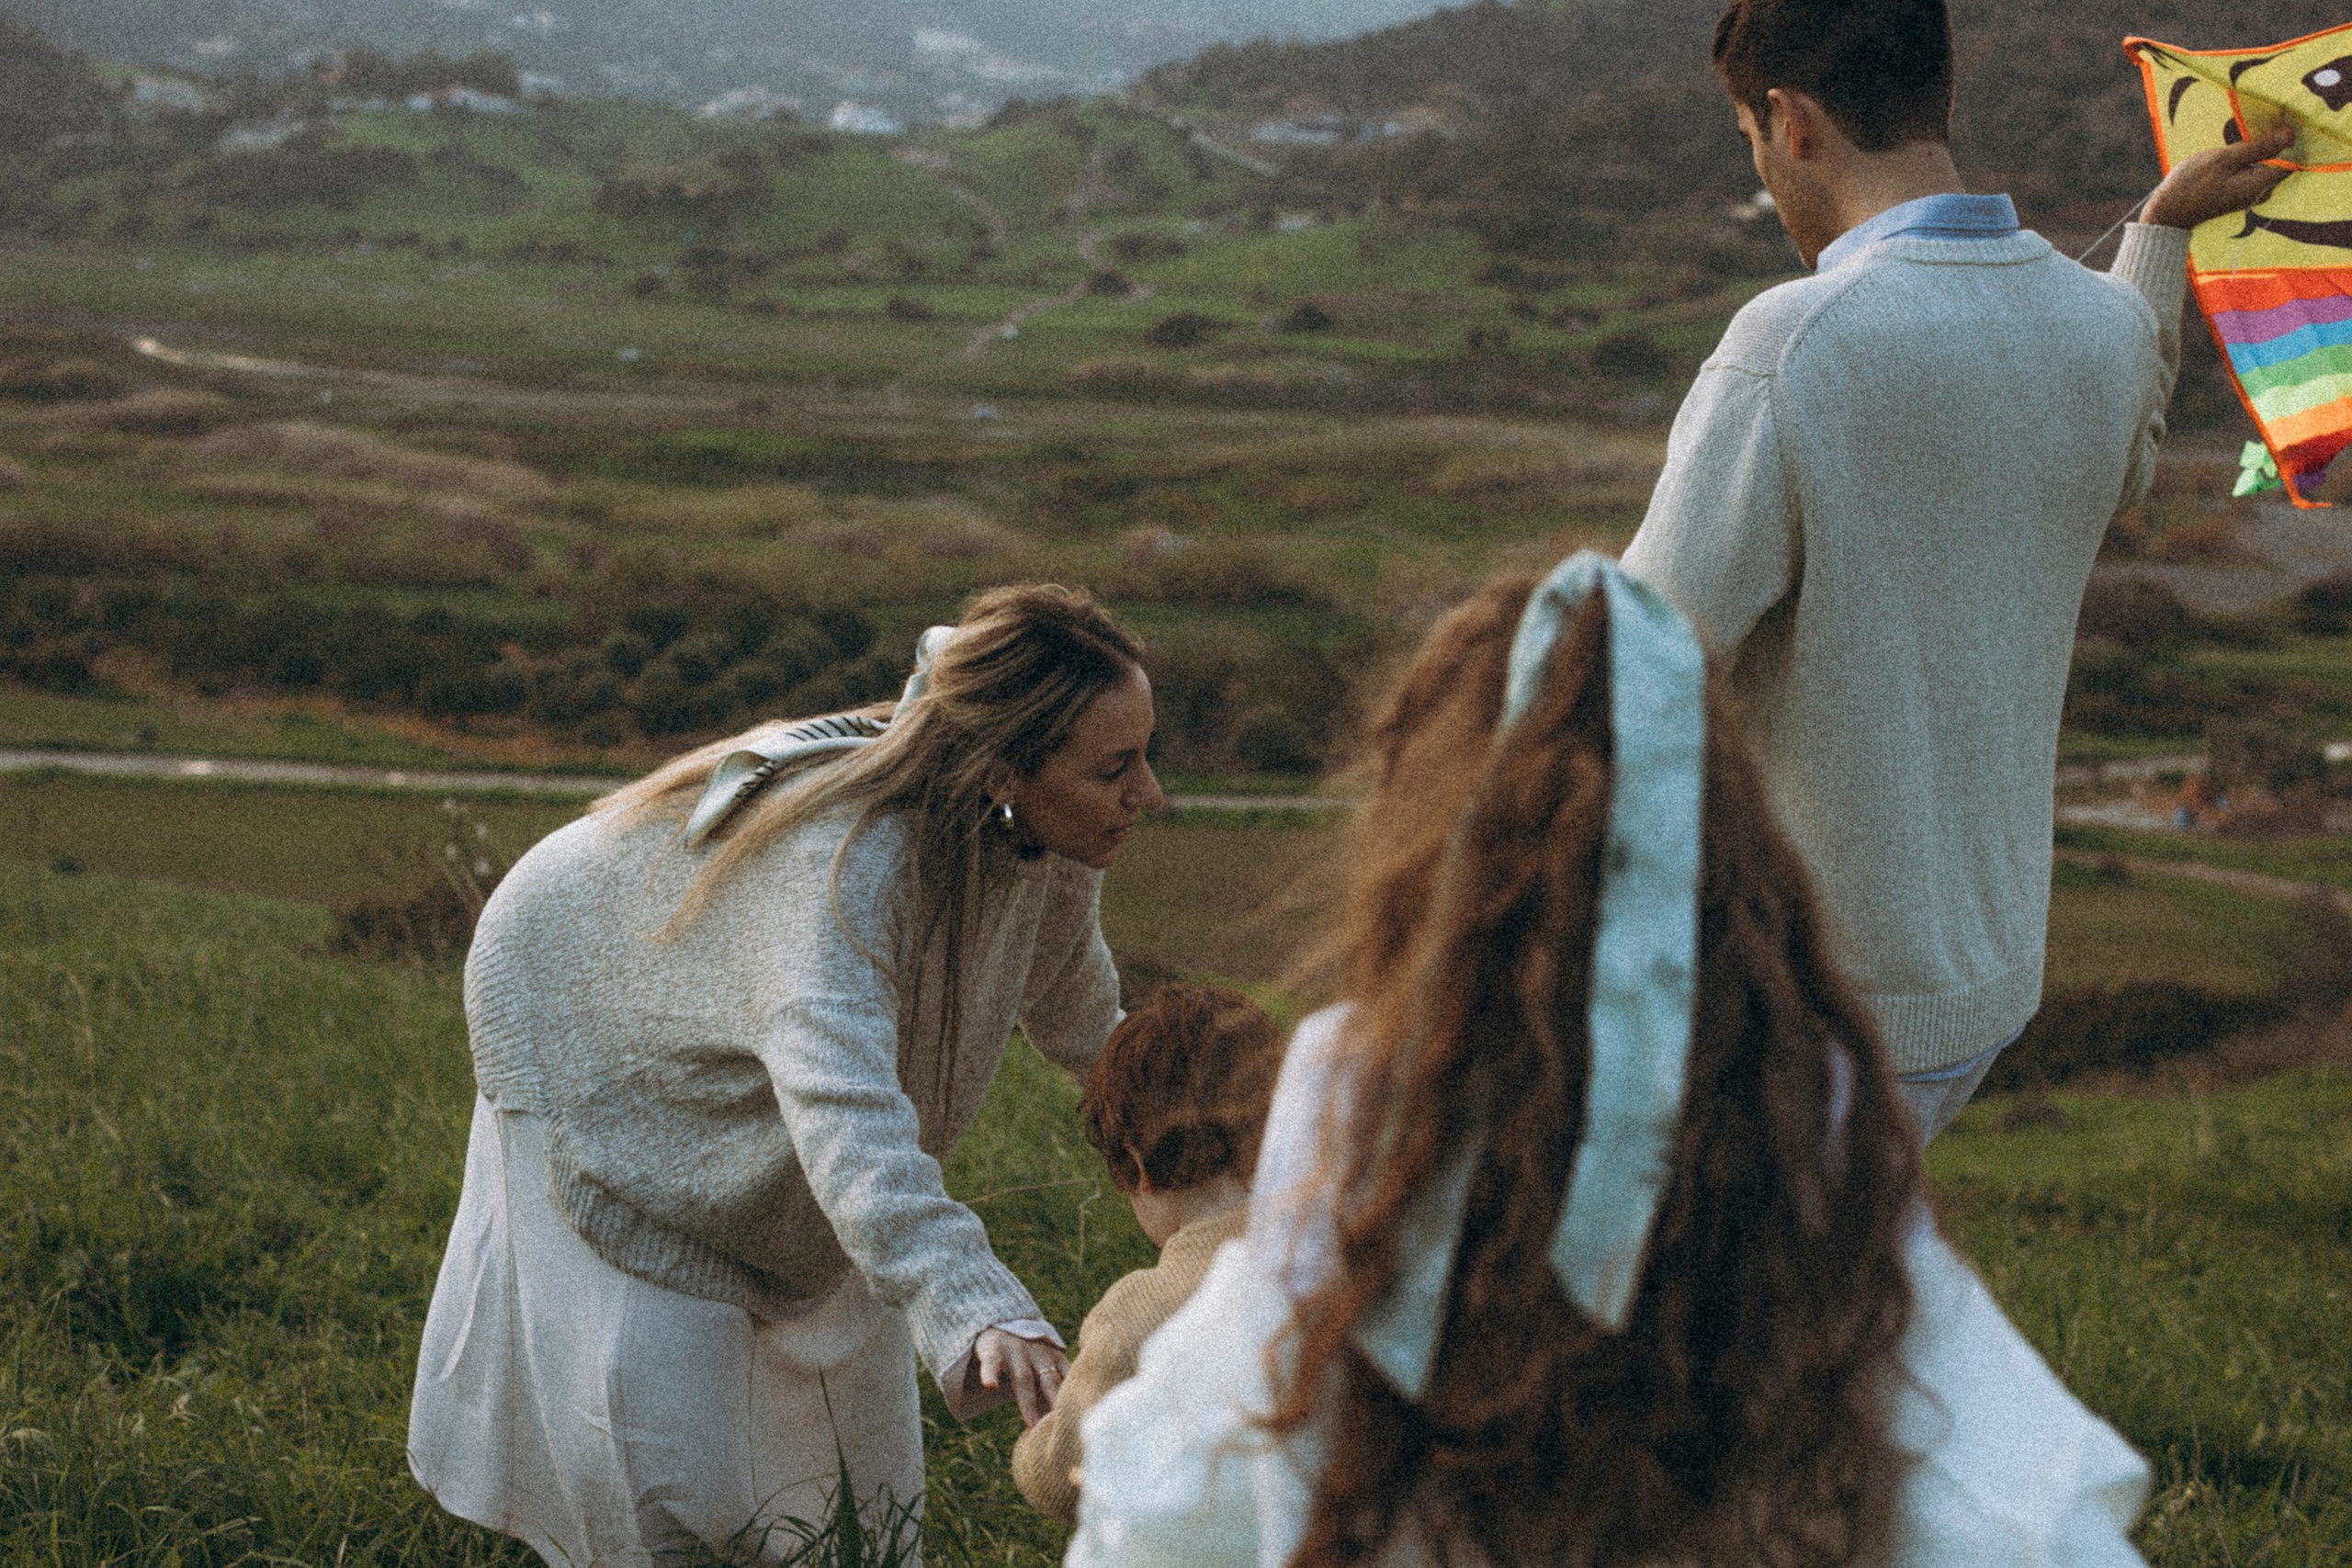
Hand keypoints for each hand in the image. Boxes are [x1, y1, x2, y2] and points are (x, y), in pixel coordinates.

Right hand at [966, 1327, 1066, 1426]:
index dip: (1073, 1399)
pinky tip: (990, 1386)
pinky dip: (990, 1374)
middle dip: (1056, 1404)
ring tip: (1032, 1425)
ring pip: (1023, 1378)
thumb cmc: (1029, 1354)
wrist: (1000, 1321)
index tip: (1080, 1420)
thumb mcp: (1046, 1365)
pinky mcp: (993, 1349)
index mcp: (1056, 1358)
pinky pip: (991, 1363)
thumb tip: (1067, 1422)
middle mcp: (1039, 1353)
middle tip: (1061, 1428)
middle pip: (1050, 1382)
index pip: (1068, 1380)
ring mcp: (1016, 1350)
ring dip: (1028, 1403)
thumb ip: (1056, 1388)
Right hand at [2141, 128, 2294, 229]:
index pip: (2293, 157)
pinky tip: (2236, 150)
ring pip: (2266, 164)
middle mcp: (2262, 191)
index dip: (2291, 138)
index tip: (2283, 119)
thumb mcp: (2224, 159)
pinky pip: (2254, 170)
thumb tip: (2290, 135)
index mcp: (2261, 184)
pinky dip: (2249, 158)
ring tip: (2243, 136)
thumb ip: (2259, 147)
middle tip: (2260, 123)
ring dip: (2259, 149)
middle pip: (2281, 160)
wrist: (2167, 212)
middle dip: (2274, 142)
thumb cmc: (2192, 185)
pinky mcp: (2241, 192)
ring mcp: (2251, 193)